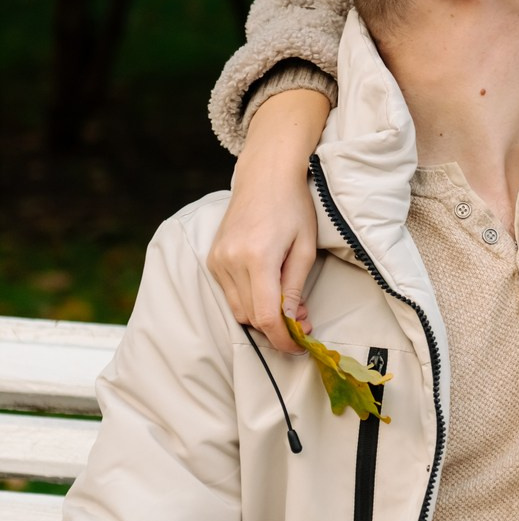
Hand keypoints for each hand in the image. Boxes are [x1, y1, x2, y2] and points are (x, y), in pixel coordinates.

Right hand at [208, 89, 328, 351]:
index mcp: (257, 258)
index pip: (266, 316)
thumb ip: (296, 288)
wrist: (265, 175)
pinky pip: (230, 293)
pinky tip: (270, 288)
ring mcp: (217, 260)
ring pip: (238, 309)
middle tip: (303, 321)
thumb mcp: (304, 248)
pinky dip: (250, 299)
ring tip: (290, 303)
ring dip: (263, 315)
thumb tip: (294, 323)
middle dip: (277, 327)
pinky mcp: (212, 258)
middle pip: (250, 317)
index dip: (283, 339)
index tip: (299, 346)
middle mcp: (230, 261)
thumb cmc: (293, 206)